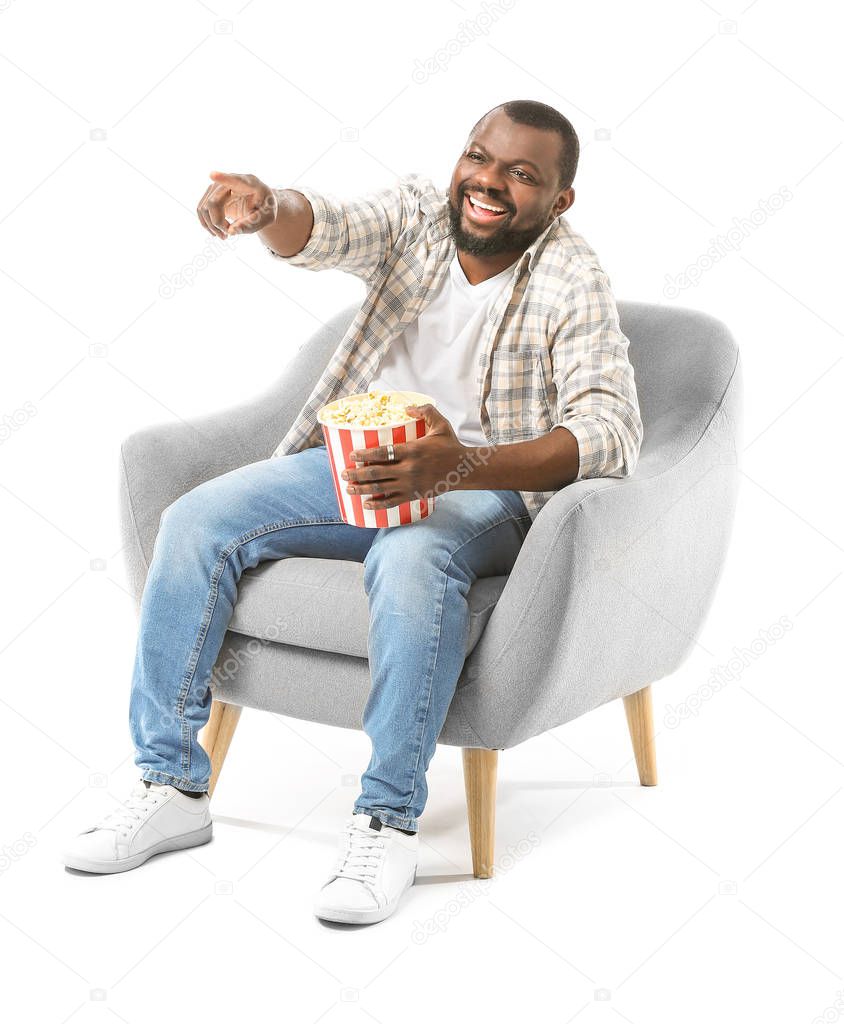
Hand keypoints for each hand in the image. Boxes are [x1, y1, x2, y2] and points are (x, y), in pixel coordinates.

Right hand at [196, 171, 277, 238]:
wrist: (261, 202)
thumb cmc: (266, 209)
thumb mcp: (267, 218)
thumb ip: (251, 224)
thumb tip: (230, 231)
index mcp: (250, 183)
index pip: (235, 180)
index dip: (223, 178)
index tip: (212, 175)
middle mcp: (231, 180)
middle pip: (213, 201)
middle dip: (217, 223)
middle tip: (227, 236)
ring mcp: (219, 186)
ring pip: (204, 207)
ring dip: (211, 225)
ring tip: (224, 235)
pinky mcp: (212, 193)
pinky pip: (201, 209)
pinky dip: (206, 223)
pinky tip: (217, 231)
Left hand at [340, 404, 467, 509]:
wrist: (464, 469)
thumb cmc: (451, 446)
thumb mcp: (440, 424)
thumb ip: (425, 411)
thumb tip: (407, 407)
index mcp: (412, 450)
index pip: (383, 453)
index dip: (365, 454)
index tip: (352, 455)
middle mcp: (409, 469)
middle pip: (377, 473)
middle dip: (357, 474)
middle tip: (343, 473)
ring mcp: (410, 484)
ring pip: (381, 488)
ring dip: (362, 489)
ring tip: (348, 488)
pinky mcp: (414, 495)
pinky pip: (392, 502)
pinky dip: (378, 504)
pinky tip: (366, 504)